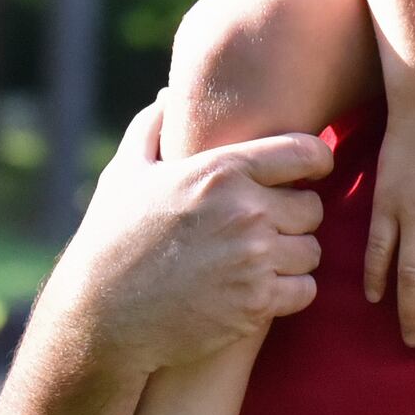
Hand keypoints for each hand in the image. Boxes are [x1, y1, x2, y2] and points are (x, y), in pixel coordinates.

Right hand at [45, 98, 330, 376]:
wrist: (101, 318)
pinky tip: (261, 289)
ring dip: (292, 256)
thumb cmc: (111, 240)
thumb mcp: (125, 175)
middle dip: (294, 216)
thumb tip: (168, 96)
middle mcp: (245, 211)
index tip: (309, 172)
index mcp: (220, 171)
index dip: (314, 160)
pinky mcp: (257, 304)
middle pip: (313, 207)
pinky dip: (289, 291)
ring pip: (311, 251)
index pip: (305, 152)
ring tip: (260, 260)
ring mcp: (254, 259)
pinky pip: (305, 290)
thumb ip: (151, 129)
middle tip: (267, 227)